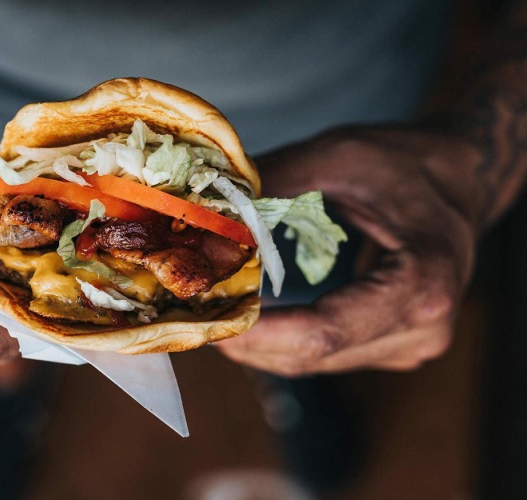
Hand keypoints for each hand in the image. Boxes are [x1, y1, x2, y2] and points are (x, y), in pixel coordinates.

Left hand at [215, 127, 480, 374]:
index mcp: (420, 286)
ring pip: (309, 363)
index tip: (204, 317)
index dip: (256, 333)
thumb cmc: (404, 163)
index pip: (323, 333)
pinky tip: (243, 313)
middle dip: (243, 337)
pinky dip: (276, 339)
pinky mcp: (389, 346)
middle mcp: (420, 331)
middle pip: (309, 356)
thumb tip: (202, 210)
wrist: (456, 179)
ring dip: (253, 342)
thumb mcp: (337, 158)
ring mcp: (407, 346)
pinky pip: (320, 356)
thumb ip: (271, 185)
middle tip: (188, 309)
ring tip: (206, 308)